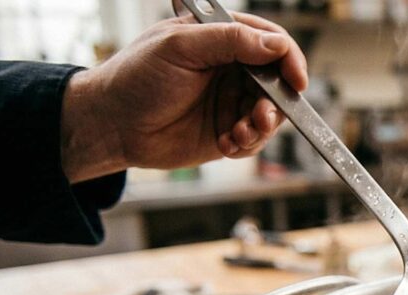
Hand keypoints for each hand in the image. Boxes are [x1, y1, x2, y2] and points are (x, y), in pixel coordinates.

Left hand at [61, 13, 307, 183]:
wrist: (112, 125)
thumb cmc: (136, 78)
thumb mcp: (180, 48)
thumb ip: (229, 41)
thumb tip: (275, 45)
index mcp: (221, 38)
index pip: (270, 41)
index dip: (288, 59)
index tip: (296, 80)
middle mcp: (232, 68)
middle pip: (278, 81)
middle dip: (276, 102)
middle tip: (260, 117)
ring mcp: (231, 100)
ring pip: (271, 114)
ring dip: (260, 127)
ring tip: (238, 134)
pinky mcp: (227, 130)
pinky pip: (255, 139)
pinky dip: (247, 143)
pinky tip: (225, 143)